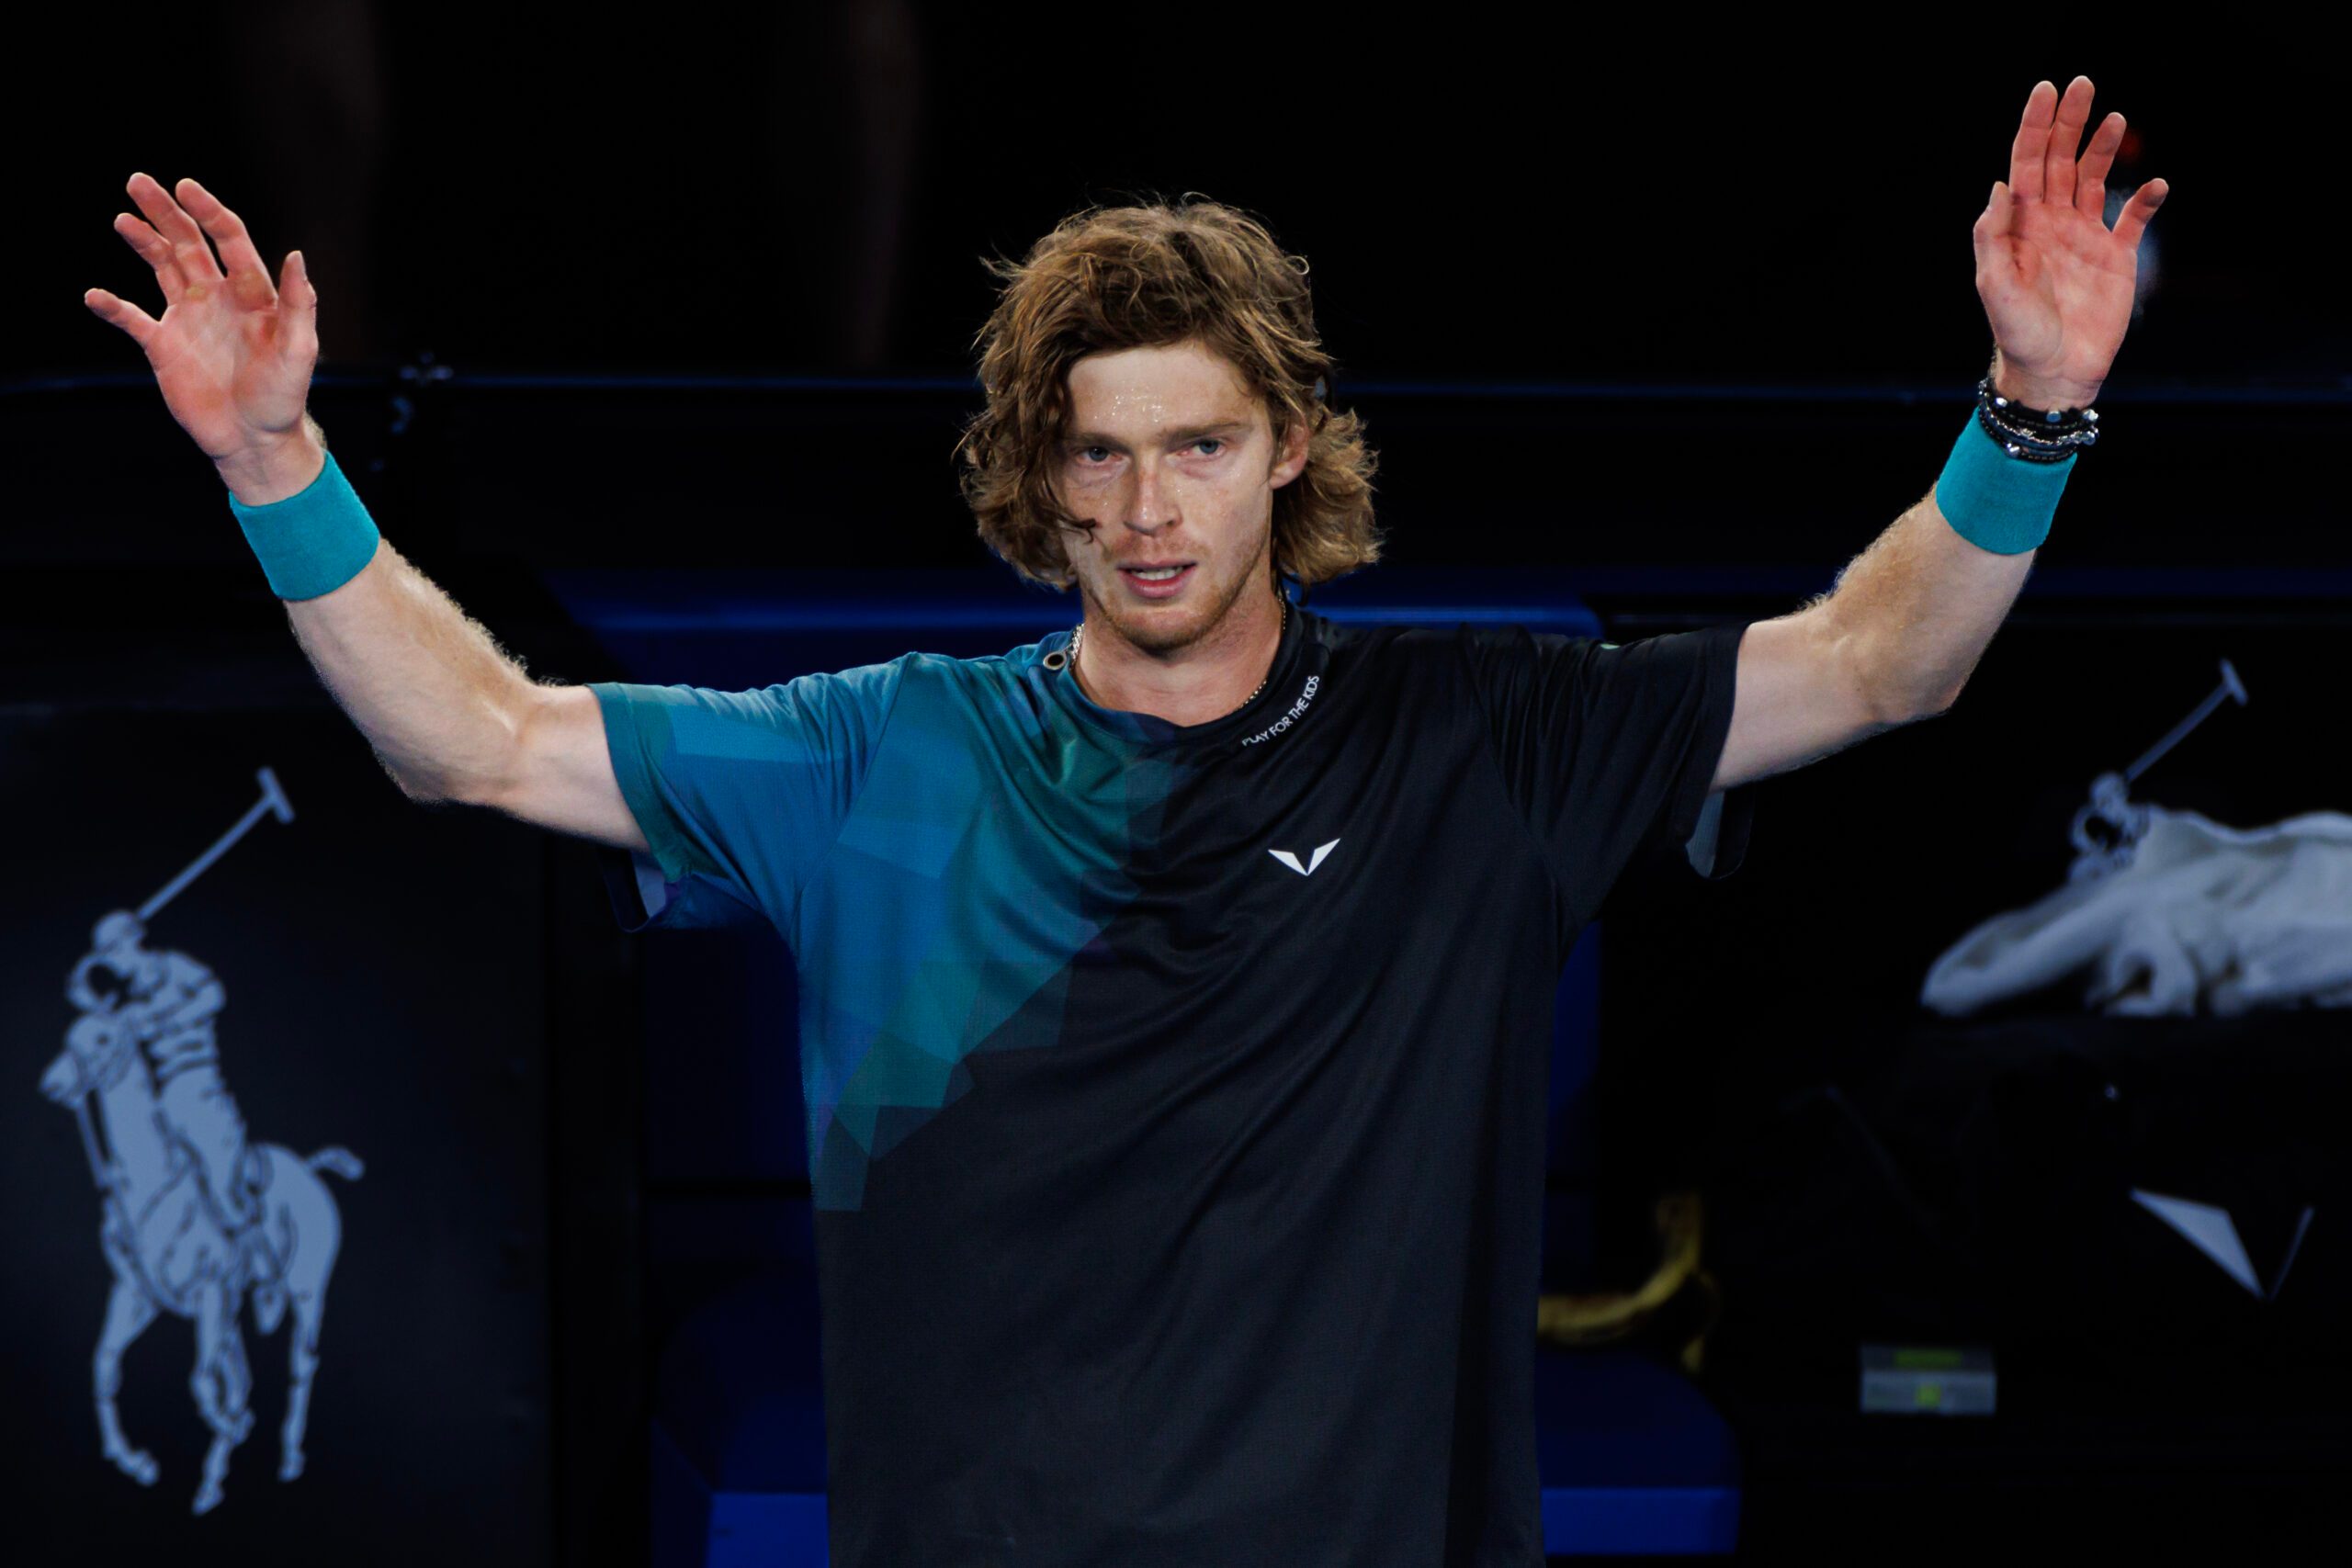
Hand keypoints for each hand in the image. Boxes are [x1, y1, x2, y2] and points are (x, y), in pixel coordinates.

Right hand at [83, 174, 320, 468]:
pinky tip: (94, 296)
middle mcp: (218, 298)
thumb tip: (297, 256)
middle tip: (138, 182)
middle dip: (165, 212)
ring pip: (161, 267)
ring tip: (123, 219)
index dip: (209, 212)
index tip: (186, 188)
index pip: (229, 241)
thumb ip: (298, 305)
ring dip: (143, 241)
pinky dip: (112, 307)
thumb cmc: (283, 398)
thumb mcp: (298, 351)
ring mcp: (189, 319)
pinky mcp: (164, 346)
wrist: (254, 440)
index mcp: (252, 294)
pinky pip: (132, 319)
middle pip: (188, 244)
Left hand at [1973, 78, 2167, 410]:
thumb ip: (1993, 237)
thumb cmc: (2018, 334)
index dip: (2035, 127)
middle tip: (2082, 85)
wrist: (2054, 372)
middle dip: (2070, 123)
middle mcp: (2053, 223)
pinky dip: (2146, 199)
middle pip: (2061, 160)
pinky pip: (2134, 218)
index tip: (2046, 91)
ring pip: (2094, 179)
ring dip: (2103, 148)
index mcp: (2021, 225)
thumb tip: (2000, 186)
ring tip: (2115, 119)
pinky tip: (2154, 186)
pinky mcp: (2117, 257)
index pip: (2027, 164)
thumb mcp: (1994, 286)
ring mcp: (2085, 237)